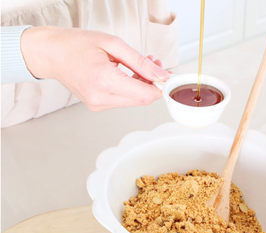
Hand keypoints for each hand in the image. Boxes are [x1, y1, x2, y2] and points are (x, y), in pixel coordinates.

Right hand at [20, 26, 168, 110]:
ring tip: (138, 67)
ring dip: (141, 86)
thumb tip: (160, 75)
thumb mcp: (112, 44)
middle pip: (141, 100)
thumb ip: (140, 62)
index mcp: (104, 80)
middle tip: (153, 65)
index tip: (166, 75)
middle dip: (152, 84)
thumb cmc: (76, 44)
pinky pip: (122, 101)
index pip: (145, 95)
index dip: (160, 86)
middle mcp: (101, 98)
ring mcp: (98, 105)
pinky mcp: (97, 106)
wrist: (51, 54)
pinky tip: (127, 76)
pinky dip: (130, 90)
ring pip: (133, 101)